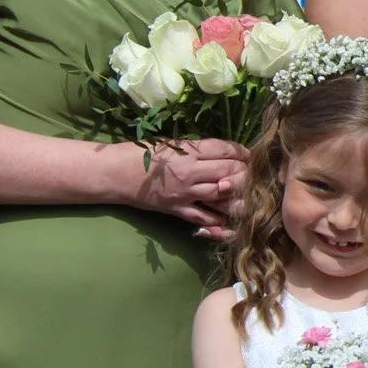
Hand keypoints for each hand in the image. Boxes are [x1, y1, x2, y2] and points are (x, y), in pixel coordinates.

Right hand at [120, 138, 247, 238]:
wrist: (115, 174)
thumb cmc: (142, 153)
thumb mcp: (172, 143)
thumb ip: (198, 148)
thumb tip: (226, 152)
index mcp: (188, 151)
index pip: (225, 150)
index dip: (241, 152)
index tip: (247, 154)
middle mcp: (190, 172)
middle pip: (229, 171)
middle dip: (245, 172)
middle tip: (252, 173)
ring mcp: (184, 193)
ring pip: (222, 195)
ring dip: (239, 196)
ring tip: (250, 195)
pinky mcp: (177, 210)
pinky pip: (204, 218)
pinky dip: (221, 222)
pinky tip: (233, 223)